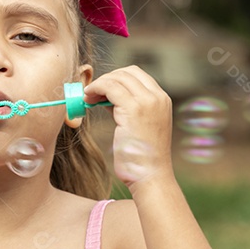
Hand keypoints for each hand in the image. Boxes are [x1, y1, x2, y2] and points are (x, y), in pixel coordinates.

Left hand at [84, 66, 173, 187]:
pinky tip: (88, 100)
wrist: (150, 176)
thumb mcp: (137, 127)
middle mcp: (158, 97)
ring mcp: (148, 102)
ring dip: (99, 84)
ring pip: (118, 77)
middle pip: (128, 72)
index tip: (102, 90)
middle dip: (107, 79)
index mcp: (162, 100)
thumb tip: (106, 98)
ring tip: (87, 97)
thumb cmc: (141, 158)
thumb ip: (126, 109)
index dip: (116, 78)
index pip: (137, 75)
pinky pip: (110, 87)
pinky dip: (96, 89)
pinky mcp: (134, 109)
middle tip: (91, 93)